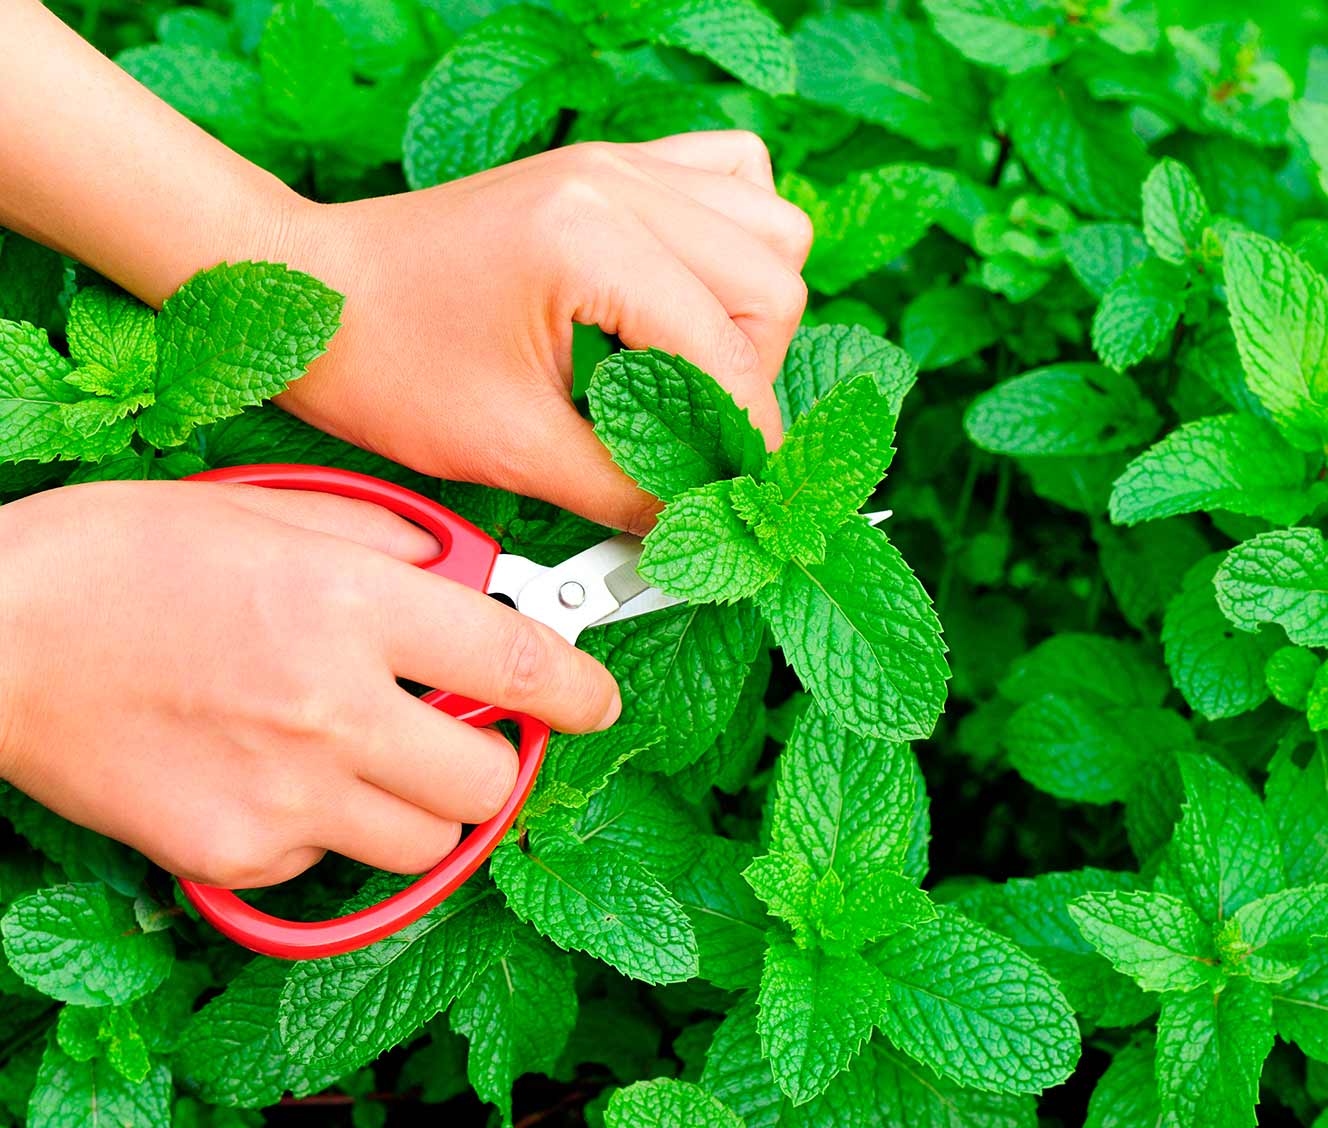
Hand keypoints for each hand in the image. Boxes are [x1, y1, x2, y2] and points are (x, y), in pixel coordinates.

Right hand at [0, 482, 619, 888]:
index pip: (515, 662)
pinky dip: (328, 830)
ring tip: (375, 757)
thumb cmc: (120, 558)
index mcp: (350, 604)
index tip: (596, 695)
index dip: (579, 685)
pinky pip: (329, 861)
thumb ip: (387, 543)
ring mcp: (285, 793)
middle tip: (467, 729)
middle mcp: (332, 707)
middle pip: (492, 778)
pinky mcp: (236, 853)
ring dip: (426, 803)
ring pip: (429, 839)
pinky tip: (280, 776)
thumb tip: (469, 575)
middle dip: (499, 757)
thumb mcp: (269, 512)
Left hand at [270, 132, 812, 533]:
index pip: (728, 353)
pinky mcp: (610, 168)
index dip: (747, 441)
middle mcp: (617, 183)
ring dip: (751, 317)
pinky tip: (695, 297)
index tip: (742, 499)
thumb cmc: (380, 360)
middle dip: (750, 381)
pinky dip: (737, 244)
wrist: (305, 297)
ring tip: (694, 374)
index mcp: (588, 239)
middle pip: (771, 285)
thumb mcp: (508, 446)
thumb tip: (706, 523)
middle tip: (701, 442)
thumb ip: (626, 488)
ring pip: (768, 230)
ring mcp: (618, 164)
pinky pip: (731, 179)